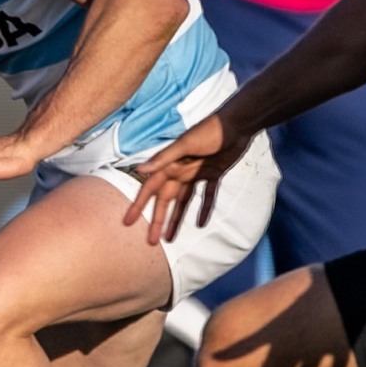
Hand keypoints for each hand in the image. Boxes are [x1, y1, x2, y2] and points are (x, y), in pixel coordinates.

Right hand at [122, 114, 250, 244]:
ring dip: (176, 219)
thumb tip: (140, 170)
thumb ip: (164, 157)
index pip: (150, 189)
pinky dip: (204, 209)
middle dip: (158, 220)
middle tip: (151, 242)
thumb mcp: (186, 144)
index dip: (138, 205)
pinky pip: (207, 195)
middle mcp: (180, 171)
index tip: (128, 222)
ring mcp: (196, 174)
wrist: (237, 124)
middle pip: (165, 200)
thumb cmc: (210, 131)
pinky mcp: (212, 174)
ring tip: (170, 239)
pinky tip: (201, 224)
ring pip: (183, 202)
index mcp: (170, 164)